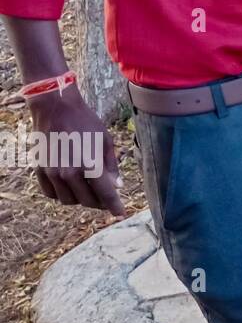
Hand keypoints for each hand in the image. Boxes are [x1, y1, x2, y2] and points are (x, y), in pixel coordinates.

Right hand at [27, 86, 125, 215]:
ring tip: (89, 189)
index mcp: (89, 166)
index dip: (114, 206)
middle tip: (107, 197)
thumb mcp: (106, 141)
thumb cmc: (86, 122)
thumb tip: (117, 186)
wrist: (57, 109)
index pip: (105, 195)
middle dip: (99, 202)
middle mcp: (70, 174)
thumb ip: (111, 166)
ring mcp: (53, 174)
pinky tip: (71, 186)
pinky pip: (51, 194)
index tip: (120, 213)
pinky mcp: (41, 171)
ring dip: (80, 199)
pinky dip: (62, 194)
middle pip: (87, 201)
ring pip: (68, 201)